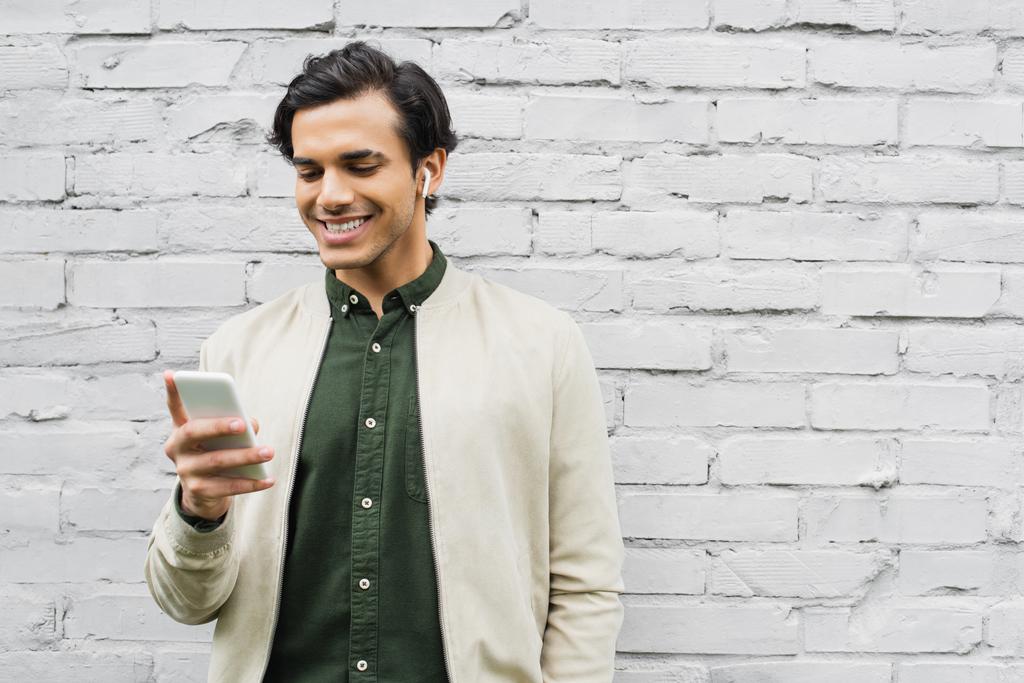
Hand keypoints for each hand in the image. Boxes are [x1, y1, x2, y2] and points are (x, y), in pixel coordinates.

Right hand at [162, 370, 274, 520]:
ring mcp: (185, 471)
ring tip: (269, 452)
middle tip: (243, 424)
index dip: (172, 391)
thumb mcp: (219, 437)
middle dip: (219, 426)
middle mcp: (176, 448)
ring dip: (246, 456)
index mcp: (181, 429)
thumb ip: (234, 424)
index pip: (175, 407)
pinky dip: (251, 483)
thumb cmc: (215, 452)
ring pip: (216, 461)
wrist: (203, 493)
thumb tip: (253, 425)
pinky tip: (269, 479)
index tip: (171, 374)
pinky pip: (227, 486)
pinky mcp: (198, 491)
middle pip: (194, 432)